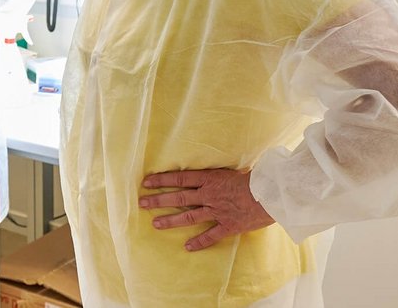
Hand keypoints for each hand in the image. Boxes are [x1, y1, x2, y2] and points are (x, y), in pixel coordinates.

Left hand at [138, 168, 274, 250]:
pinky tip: (187, 247)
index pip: (180, 178)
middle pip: (179, 198)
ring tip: (155, 224)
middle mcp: (209, 195)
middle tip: (142, 203)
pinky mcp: (229, 225)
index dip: (162, 180)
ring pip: (189, 216)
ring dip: (171, 221)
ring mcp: (217, 211)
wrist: (273, 194)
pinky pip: (211, 235)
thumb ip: (218, 173)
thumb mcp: (233, 169)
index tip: (146, 182)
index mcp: (210, 178)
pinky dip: (199, 242)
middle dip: (159, 200)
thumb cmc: (256, 178)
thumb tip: (209, 171)